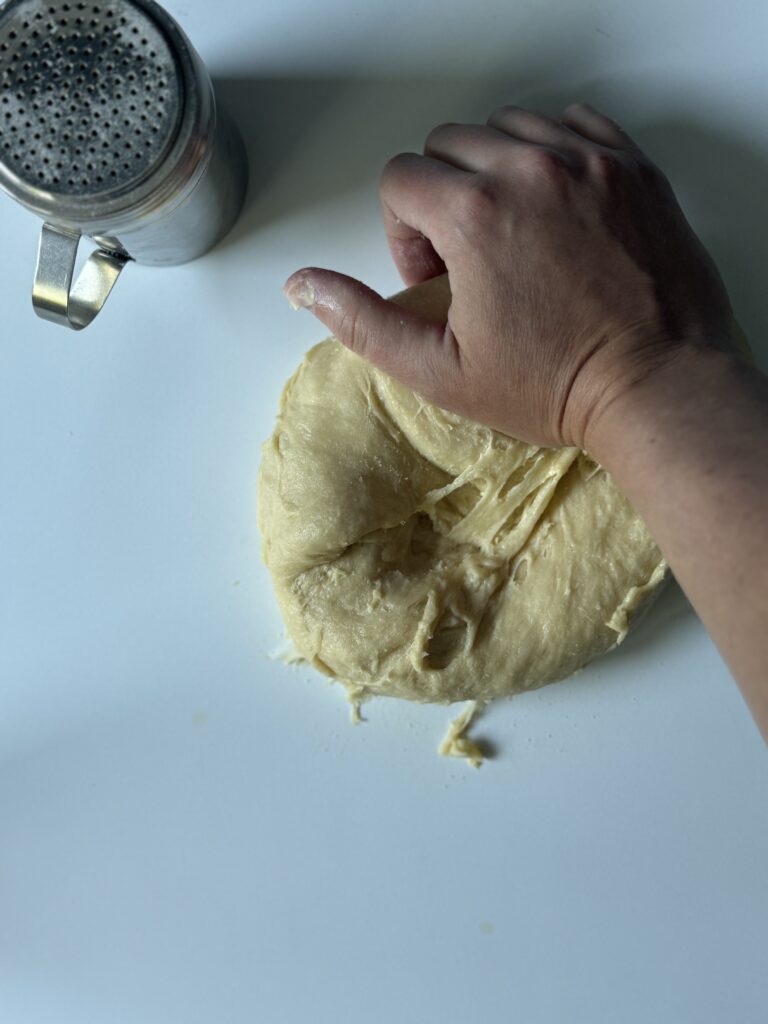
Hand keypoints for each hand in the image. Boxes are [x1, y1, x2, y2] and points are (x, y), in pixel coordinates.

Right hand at [283, 102, 732, 451]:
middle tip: (472, 260)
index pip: (400, 178)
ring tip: (515, 234)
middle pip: (448, 144)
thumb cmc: (555, 386)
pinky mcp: (632, 165)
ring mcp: (589, 160)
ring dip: (494, 171)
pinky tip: (556, 210)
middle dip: (443, 197)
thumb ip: (362, 321)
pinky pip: (571, 122)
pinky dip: (551, 153)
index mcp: (473, 215)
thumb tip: (302, 286)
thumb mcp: (441, 370)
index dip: (403, 232)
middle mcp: (530, 169)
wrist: (657, 387)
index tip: (438, 277)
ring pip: (507, 126)